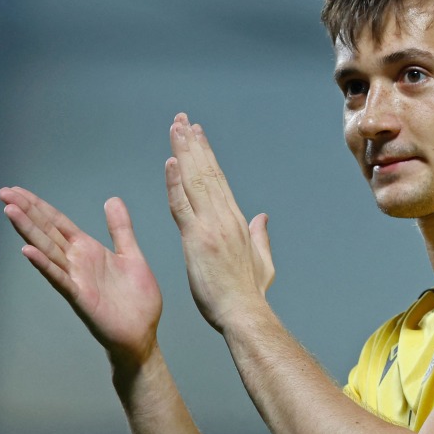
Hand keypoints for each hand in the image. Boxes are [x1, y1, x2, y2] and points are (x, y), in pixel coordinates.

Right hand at [0, 186, 162, 367]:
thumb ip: (120, 228)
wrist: (142, 334)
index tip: (17, 190)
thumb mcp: (131, 254)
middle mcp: (77, 262)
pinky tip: (27, 251)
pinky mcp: (80, 298)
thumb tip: (112, 199)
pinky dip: (44, 265)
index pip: (58, 222)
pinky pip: (60, 279)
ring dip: (29, 231)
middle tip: (3, 192)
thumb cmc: (136, 300)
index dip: (39, 206)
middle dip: (27, 212)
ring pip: (48, 251)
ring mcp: (76, 280)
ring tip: (10, 211)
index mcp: (88, 250)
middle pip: (47, 231)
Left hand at [166, 112, 274, 332]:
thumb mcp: (262, 261)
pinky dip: (175, 182)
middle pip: (206, 172)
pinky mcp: (197, 239)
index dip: (206, 156)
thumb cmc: (249, 294)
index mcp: (237, 222)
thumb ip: (260, 236)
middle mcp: (225, 217)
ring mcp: (212, 226)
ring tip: (176, 128)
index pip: (218, 181)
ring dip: (184, 152)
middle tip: (183, 120)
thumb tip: (262, 218)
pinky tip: (171, 161)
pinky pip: (182, 205)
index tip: (197, 136)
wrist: (244, 313)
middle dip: (193, 144)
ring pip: (195, 181)